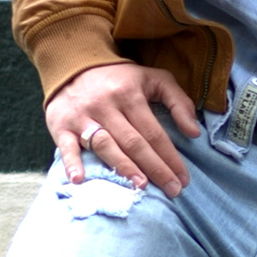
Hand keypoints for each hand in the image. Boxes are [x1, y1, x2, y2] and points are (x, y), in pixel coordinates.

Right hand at [46, 60, 199, 194]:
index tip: (184, 179)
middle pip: (134, 143)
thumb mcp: (153, 78)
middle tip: (173, 190)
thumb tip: (194, 132)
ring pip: (105, 145)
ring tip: (141, 186)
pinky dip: (72, 163)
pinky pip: (66, 147)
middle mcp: (106, 106)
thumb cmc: (119, 79)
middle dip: (155, 168)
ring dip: (122, 167)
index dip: (170, 157)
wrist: (72, 65)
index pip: (154, 132)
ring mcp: (83, 117)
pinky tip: (79, 180)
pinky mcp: (61, 126)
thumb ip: (178, 101)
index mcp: (130, 94)